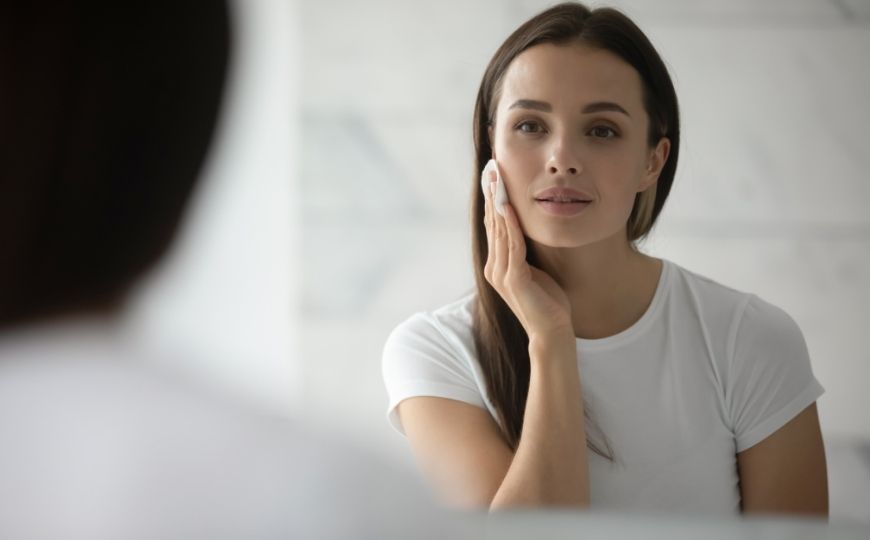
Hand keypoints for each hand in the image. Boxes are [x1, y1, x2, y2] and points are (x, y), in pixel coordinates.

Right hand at [482, 170, 573, 345]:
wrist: (552, 333)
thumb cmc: (548, 303)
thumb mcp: (535, 271)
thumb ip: (525, 253)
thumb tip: (527, 231)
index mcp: (497, 266)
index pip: (493, 226)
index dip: (491, 200)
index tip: (492, 176)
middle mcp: (493, 268)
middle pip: (491, 224)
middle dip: (491, 195)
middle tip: (490, 168)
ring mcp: (501, 274)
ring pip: (499, 231)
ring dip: (498, 203)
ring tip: (496, 180)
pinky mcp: (514, 280)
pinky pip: (512, 246)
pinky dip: (510, 225)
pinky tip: (509, 208)